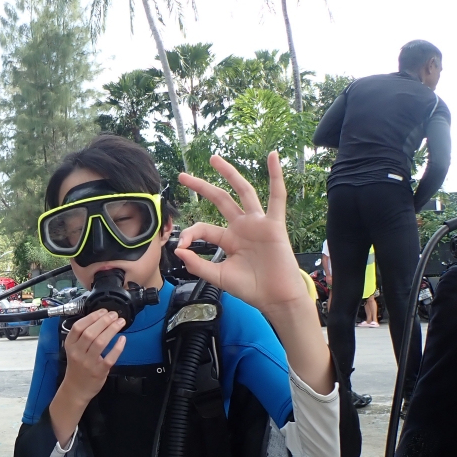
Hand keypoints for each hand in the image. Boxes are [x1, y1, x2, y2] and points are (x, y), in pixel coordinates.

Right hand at [60, 310, 126, 403]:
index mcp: (70, 345)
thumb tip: (99, 319)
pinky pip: (110, 357)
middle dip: (104, 321)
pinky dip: (117, 347)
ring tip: (120, 322)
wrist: (76, 389)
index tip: (103, 311)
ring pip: (100, 342)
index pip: (78, 327)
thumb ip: (81, 337)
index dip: (92, 317)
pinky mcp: (99, 371)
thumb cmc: (77, 368)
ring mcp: (88, 363)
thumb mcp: (73, 350)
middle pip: (90, 333)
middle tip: (114, 315)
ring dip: (112, 330)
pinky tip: (122, 339)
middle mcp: (77, 353)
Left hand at [176, 153, 310, 317]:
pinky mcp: (274, 225)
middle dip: (202, 186)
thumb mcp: (218, 277)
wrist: (275, 299)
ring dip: (229, 174)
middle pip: (220, 200)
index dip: (190, 233)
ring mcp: (258, 224)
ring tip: (214, 159)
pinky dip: (276, 176)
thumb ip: (198, 265)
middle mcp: (242, 227)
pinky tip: (273, 158)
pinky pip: (277, 197)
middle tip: (183, 176)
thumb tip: (179, 251)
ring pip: (243, 192)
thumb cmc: (251, 288)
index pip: (204, 227)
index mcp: (228, 239)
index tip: (180, 245)